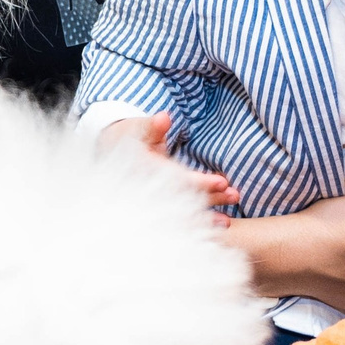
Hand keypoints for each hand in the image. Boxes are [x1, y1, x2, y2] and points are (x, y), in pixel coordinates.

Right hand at [99, 112, 241, 210]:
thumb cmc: (129, 135)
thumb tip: (164, 118)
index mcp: (146, 169)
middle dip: (210, 198)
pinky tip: (218, 226)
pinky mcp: (160, 203)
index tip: (222, 182)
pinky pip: (181, 215)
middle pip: (185, 196)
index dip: (200, 181)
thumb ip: (152, 126)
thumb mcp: (138, 128)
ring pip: (184, 209)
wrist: (109, 152)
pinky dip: (200, 220)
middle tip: (235, 197)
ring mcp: (154, 198)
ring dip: (207, 214)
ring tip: (228, 220)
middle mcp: (150, 188)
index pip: (177, 178)